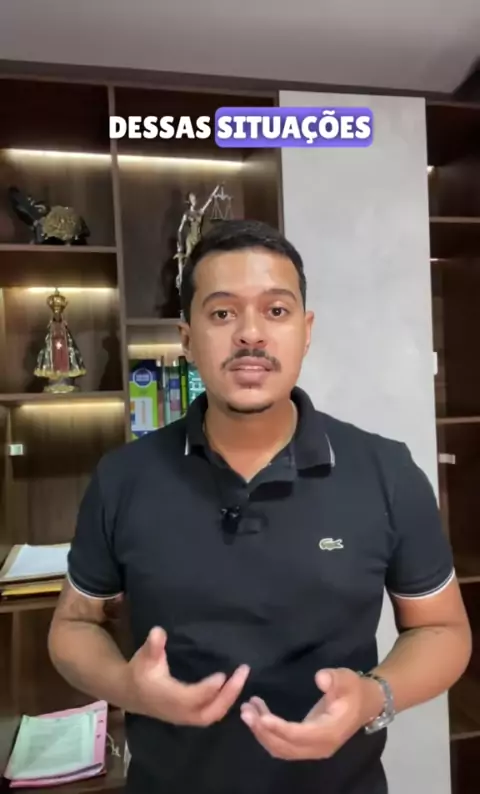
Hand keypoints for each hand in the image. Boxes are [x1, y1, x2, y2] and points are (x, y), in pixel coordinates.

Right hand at [126, 626, 249, 725]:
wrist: (130, 693)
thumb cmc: (140, 671)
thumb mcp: (144, 656)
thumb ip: (153, 646)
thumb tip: (158, 632)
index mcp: (167, 698)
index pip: (191, 698)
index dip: (207, 689)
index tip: (223, 675)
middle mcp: (178, 712)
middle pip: (208, 712)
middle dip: (228, 695)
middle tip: (243, 672)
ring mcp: (184, 718)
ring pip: (212, 715)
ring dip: (229, 698)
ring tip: (241, 677)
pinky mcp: (189, 717)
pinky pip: (211, 714)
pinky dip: (224, 703)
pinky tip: (234, 687)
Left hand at [240, 668, 383, 759]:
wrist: (365, 703)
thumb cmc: (354, 690)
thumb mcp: (347, 679)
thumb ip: (334, 679)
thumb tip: (320, 678)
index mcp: (329, 733)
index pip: (299, 735)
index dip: (279, 728)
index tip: (260, 717)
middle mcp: (319, 746)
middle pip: (286, 746)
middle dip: (263, 731)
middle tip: (246, 712)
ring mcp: (312, 747)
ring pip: (281, 747)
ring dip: (262, 732)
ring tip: (247, 710)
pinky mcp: (306, 743)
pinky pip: (283, 743)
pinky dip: (267, 731)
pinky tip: (257, 711)